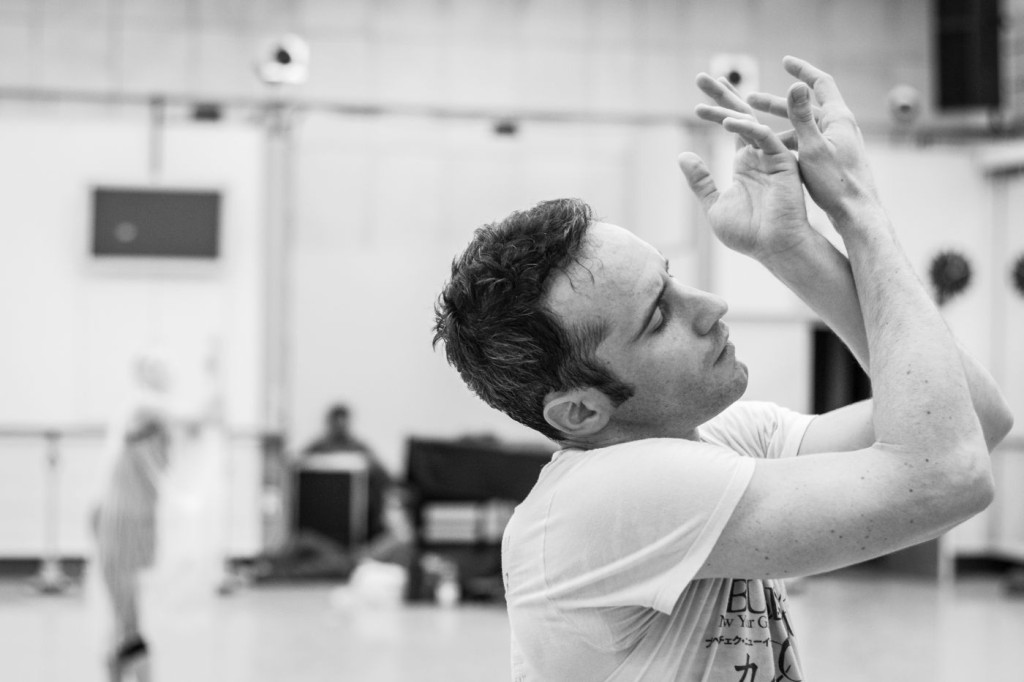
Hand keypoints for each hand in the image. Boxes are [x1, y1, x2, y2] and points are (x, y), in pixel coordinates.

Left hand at [679, 74, 810, 262]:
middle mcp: (759, 154)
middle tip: (701, 76)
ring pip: (750, 122)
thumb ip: (700, 181)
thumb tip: (683, 156)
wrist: (774, 249)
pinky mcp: (783, 162)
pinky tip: (728, 123)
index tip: (695, 98)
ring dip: (728, 106)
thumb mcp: (714, 205)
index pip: (731, 127)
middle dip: (721, 94)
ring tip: (706, 94)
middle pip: (740, 115)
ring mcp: (772, 156)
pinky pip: (764, 138)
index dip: (715, 109)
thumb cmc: (749, 233)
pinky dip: (747, 129)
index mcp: (746, 163)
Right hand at [745, 56, 883, 228]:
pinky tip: (771, 155)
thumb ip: (802, 116)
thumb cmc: (836, 183)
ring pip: (803, 129)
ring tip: (754, 131)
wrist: (856, 213)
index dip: (802, 70)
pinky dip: (788, 145)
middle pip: (805, 107)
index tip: (785, 61)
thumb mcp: (812, 148)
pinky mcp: (832, 160)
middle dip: (777, 104)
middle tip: (751, 99)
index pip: (820, 83)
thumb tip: (796, 85)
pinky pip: (806, 145)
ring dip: (779, 127)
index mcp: (837, 119)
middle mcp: (839, 127)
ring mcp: (836, 144)